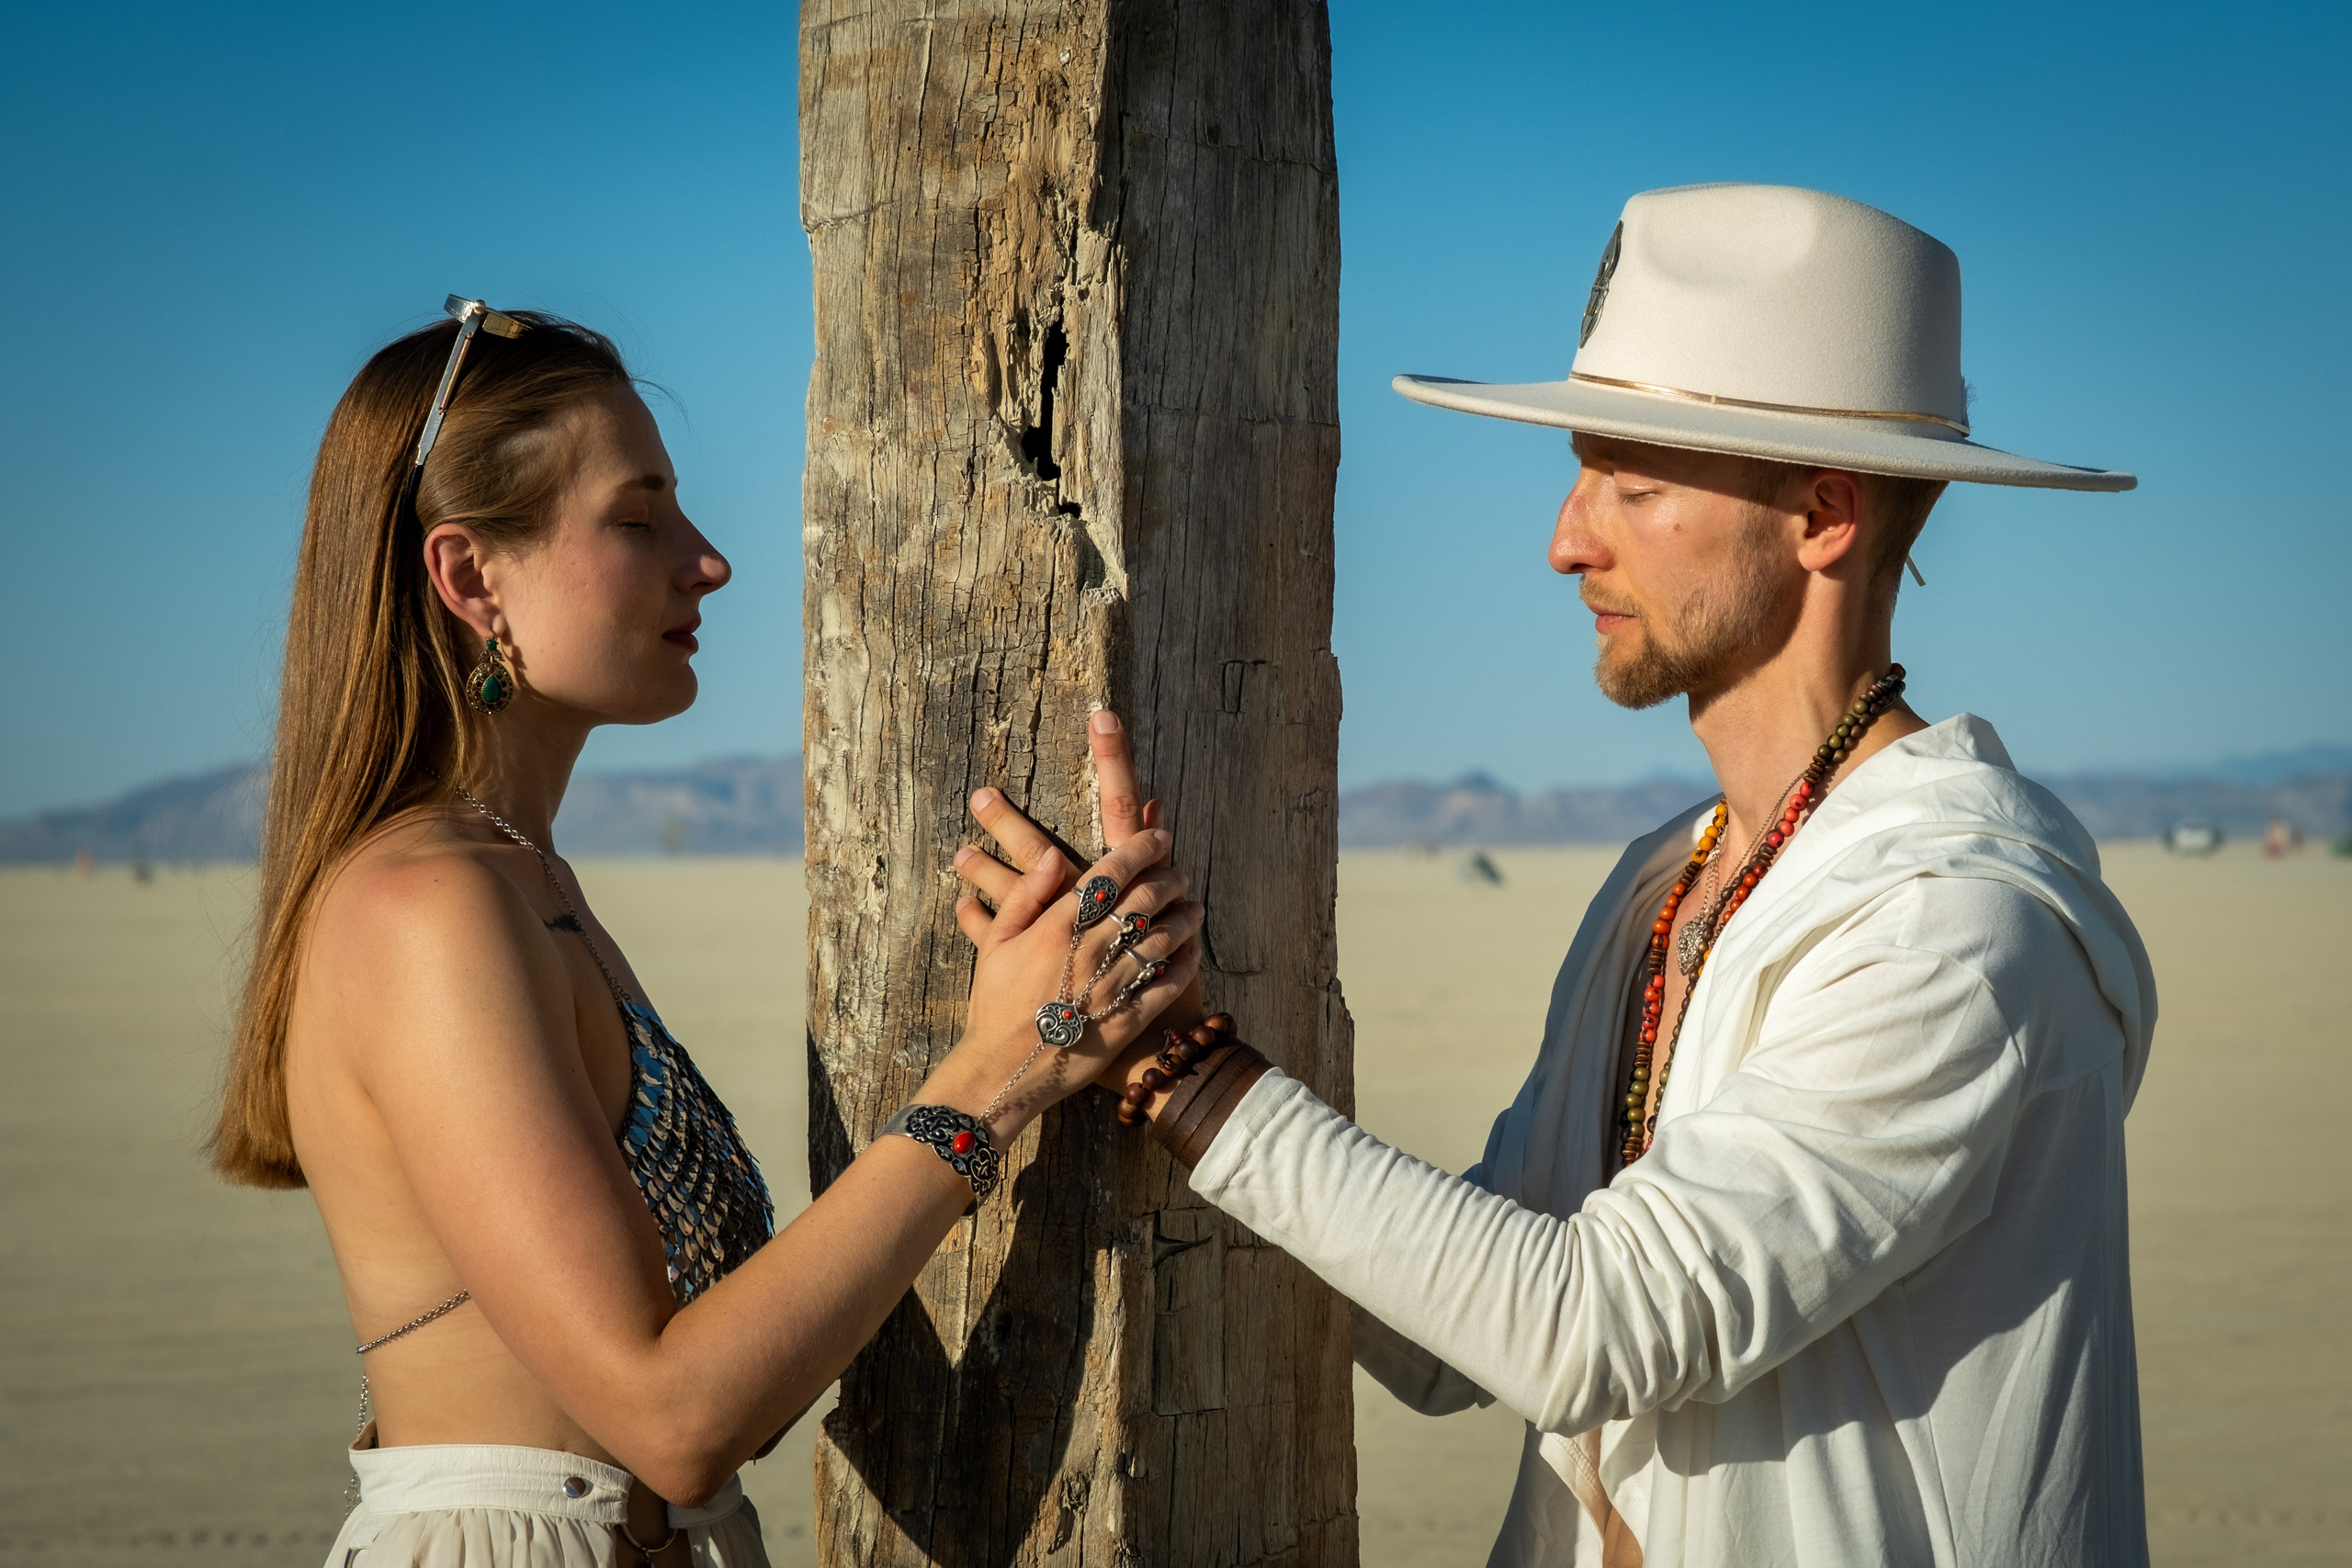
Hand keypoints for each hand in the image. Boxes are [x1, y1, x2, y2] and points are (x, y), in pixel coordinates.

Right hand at [924, 825, 1200, 1143]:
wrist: (1004, 1072)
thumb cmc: (994, 1005)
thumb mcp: (995, 944)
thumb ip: (1025, 896)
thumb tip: (1051, 856)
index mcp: (1058, 927)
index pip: (1111, 874)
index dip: (1142, 849)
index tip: (1160, 837)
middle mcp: (1090, 951)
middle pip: (1145, 900)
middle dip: (1170, 879)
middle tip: (1180, 874)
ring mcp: (1113, 986)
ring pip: (1164, 938)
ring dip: (1185, 917)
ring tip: (1194, 907)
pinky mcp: (1128, 1019)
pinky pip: (1168, 983)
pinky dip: (1186, 963)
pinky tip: (1193, 951)